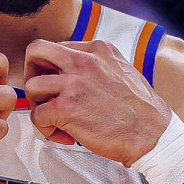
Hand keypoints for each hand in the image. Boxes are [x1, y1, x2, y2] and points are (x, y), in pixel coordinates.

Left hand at [23, 39, 169, 164]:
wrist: (152, 135)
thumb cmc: (140, 110)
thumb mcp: (122, 71)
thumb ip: (98, 65)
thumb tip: (75, 73)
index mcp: (99, 49)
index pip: (57, 47)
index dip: (53, 69)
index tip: (61, 87)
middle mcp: (84, 61)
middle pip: (35, 51)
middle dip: (31, 73)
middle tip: (43, 94)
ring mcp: (74, 83)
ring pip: (30, 86)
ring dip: (38, 106)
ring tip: (56, 120)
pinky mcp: (66, 108)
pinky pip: (37, 115)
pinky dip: (47, 130)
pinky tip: (66, 136)